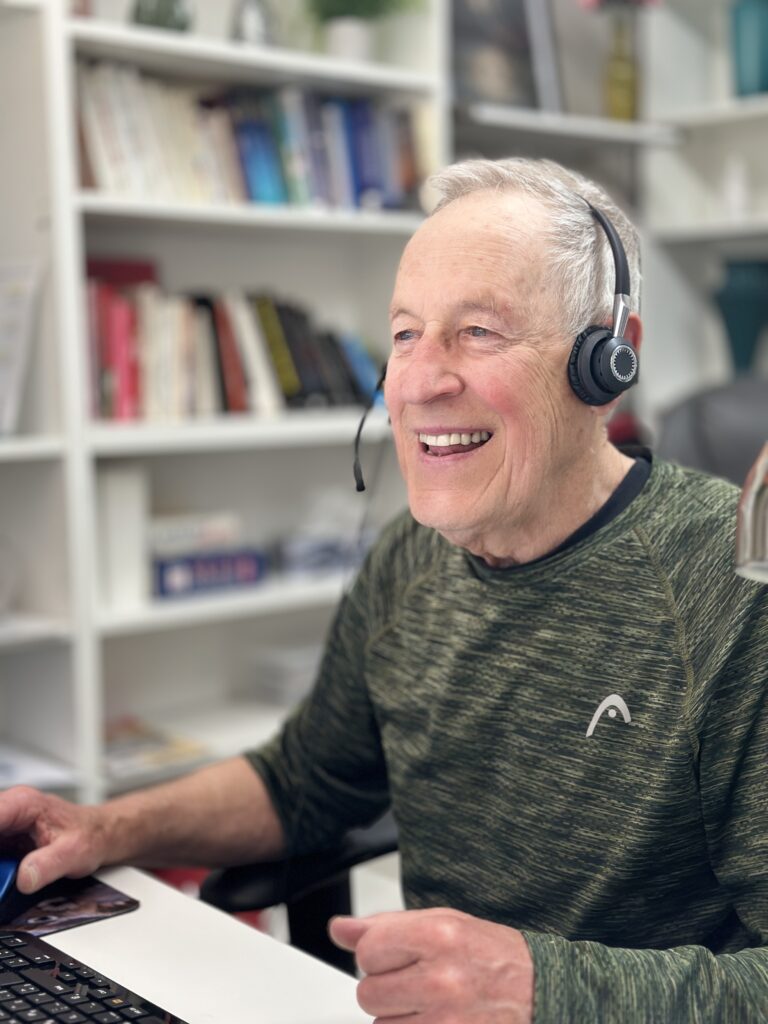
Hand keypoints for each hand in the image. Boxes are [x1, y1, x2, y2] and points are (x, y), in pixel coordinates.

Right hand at [0, 786, 108, 893]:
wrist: (98, 833)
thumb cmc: (88, 834)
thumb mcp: (74, 852)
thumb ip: (49, 865)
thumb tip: (25, 879)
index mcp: (22, 804)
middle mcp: (8, 809)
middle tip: (4, 874)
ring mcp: (3, 823)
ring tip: (7, 876)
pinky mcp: (2, 838)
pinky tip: (6, 876)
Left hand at [329, 907, 533, 1022]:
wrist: (541, 990)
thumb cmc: (490, 954)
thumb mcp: (442, 922)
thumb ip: (385, 926)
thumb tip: (339, 929)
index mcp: (437, 936)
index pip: (367, 951)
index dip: (378, 954)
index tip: (399, 955)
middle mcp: (441, 981)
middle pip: (368, 994)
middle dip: (386, 988)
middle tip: (417, 981)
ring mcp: (447, 1022)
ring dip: (399, 1018)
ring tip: (432, 1002)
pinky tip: (436, 1020)